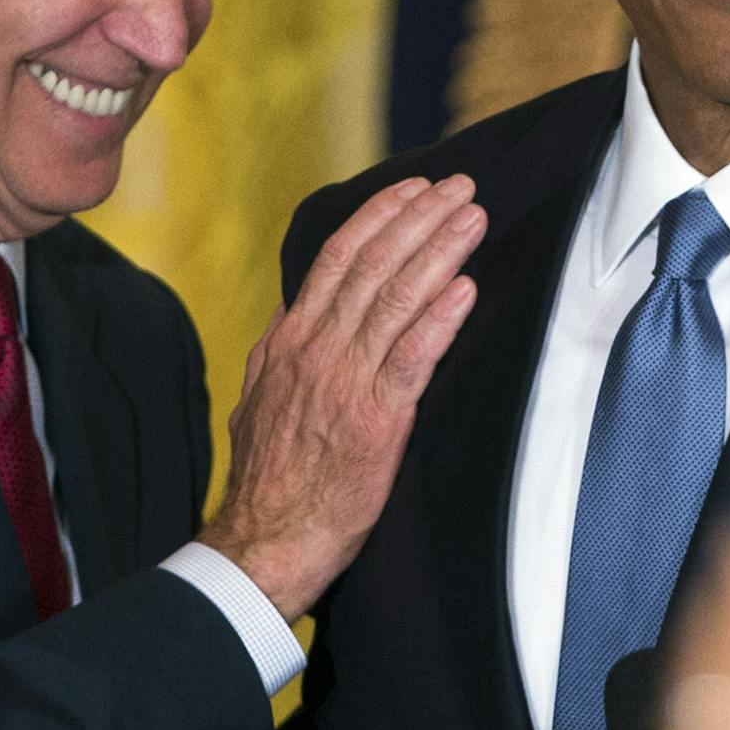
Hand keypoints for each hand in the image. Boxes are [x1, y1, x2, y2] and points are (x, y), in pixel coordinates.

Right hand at [200, 175, 483, 620]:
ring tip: (473, 219)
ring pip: (396, 298)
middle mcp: (317, 350)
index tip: (413, 189)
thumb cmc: (269, 479)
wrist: (266, 542)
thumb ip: (274, 354)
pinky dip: (440, 319)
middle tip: (461, 187)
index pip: (337, 257)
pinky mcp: (376, 420)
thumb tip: (289, 311)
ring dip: (439, 252)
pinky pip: (412, 357)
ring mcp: (346, 382)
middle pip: (374, 264)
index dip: (380, 216)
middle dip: (421, 218)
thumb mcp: (256, 401)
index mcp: (290, 341)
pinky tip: (465, 289)